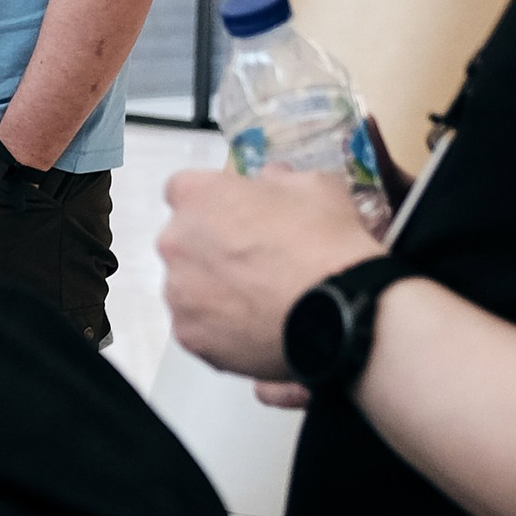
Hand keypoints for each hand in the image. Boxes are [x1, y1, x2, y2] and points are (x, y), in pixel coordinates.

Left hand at [160, 165, 377, 388]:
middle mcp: (174, 242)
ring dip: (212, 287)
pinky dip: (218, 326)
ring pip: (187, 285)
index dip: (214, 202)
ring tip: (258, 299)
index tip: (238, 214)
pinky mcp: (188, 335)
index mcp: (199, 197)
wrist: (340, 314)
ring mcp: (178, 293)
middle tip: (253, 260)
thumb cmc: (326, 242)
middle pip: (183, 240)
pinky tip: (253, 326)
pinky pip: (197, 324)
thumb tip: (270, 179)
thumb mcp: (316, 186)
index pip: (185, 190)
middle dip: (210, 246)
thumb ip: (280, 179)